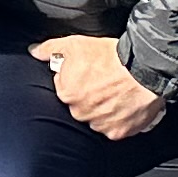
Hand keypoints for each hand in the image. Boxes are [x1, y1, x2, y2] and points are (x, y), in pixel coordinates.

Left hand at [32, 32, 166, 140]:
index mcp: (66, 93)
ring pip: (97, 118)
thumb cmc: (110, 56)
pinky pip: (114, 128)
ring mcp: (100, 125)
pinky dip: (118, 120)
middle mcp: (80, 112)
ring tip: (116, 93)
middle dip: (89, 97)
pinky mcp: (119, 132)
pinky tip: (124, 105)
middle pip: (80, 106)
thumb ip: (50, 49)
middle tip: (104, 83)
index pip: (66, 88)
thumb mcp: (74, 44)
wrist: (143, 69)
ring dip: (103, 110)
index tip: (89, 73)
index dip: (77, 79)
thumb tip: (34, 52)